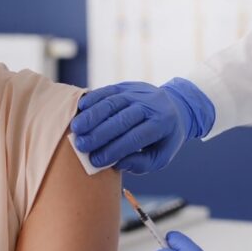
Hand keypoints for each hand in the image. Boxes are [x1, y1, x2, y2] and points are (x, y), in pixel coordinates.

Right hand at [70, 79, 214, 173]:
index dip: (114, 150)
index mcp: (162, 124)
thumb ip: (141, 164)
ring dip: (92, 116)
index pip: (135, 138)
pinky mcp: (125, 86)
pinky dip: (92, 99)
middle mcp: (150, 105)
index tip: (96, 161)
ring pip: (112, 103)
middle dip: (99, 134)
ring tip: (76, 129)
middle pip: (122, 119)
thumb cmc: (163, 138)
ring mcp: (137, 93)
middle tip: (81, 145)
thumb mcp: (161, 156)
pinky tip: (80, 109)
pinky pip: (107, 91)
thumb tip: (118, 164)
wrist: (175, 107)